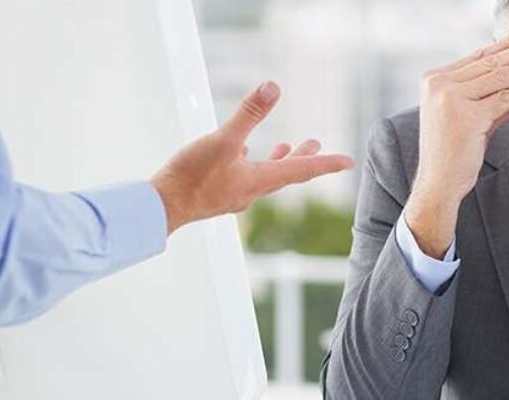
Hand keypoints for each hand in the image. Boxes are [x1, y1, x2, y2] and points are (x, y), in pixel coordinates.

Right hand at [151, 82, 353, 234]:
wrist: (161, 207)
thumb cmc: (191, 176)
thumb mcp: (222, 140)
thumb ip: (248, 114)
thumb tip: (272, 88)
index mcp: (259, 180)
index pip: (302, 169)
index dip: (326, 163)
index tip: (348, 162)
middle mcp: (251, 191)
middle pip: (286, 173)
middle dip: (303, 157)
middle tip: (318, 144)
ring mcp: (234, 194)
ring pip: (264, 175)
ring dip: (278, 160)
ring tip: (285, 146)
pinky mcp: (218, 195)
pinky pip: (242, 177)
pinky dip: (249, 163)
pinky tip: (240, 153)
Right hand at [406, 32, 508, 257]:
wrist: (438, 183)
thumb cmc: (453, 152)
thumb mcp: (468, 117)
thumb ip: (488, 96)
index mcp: (433, 80)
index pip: (477, 57)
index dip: (506, 46)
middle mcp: (438, 84)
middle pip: (490, 62)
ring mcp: (450, 98)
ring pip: (500, 76)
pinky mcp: (466, 115)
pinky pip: (504, 97)